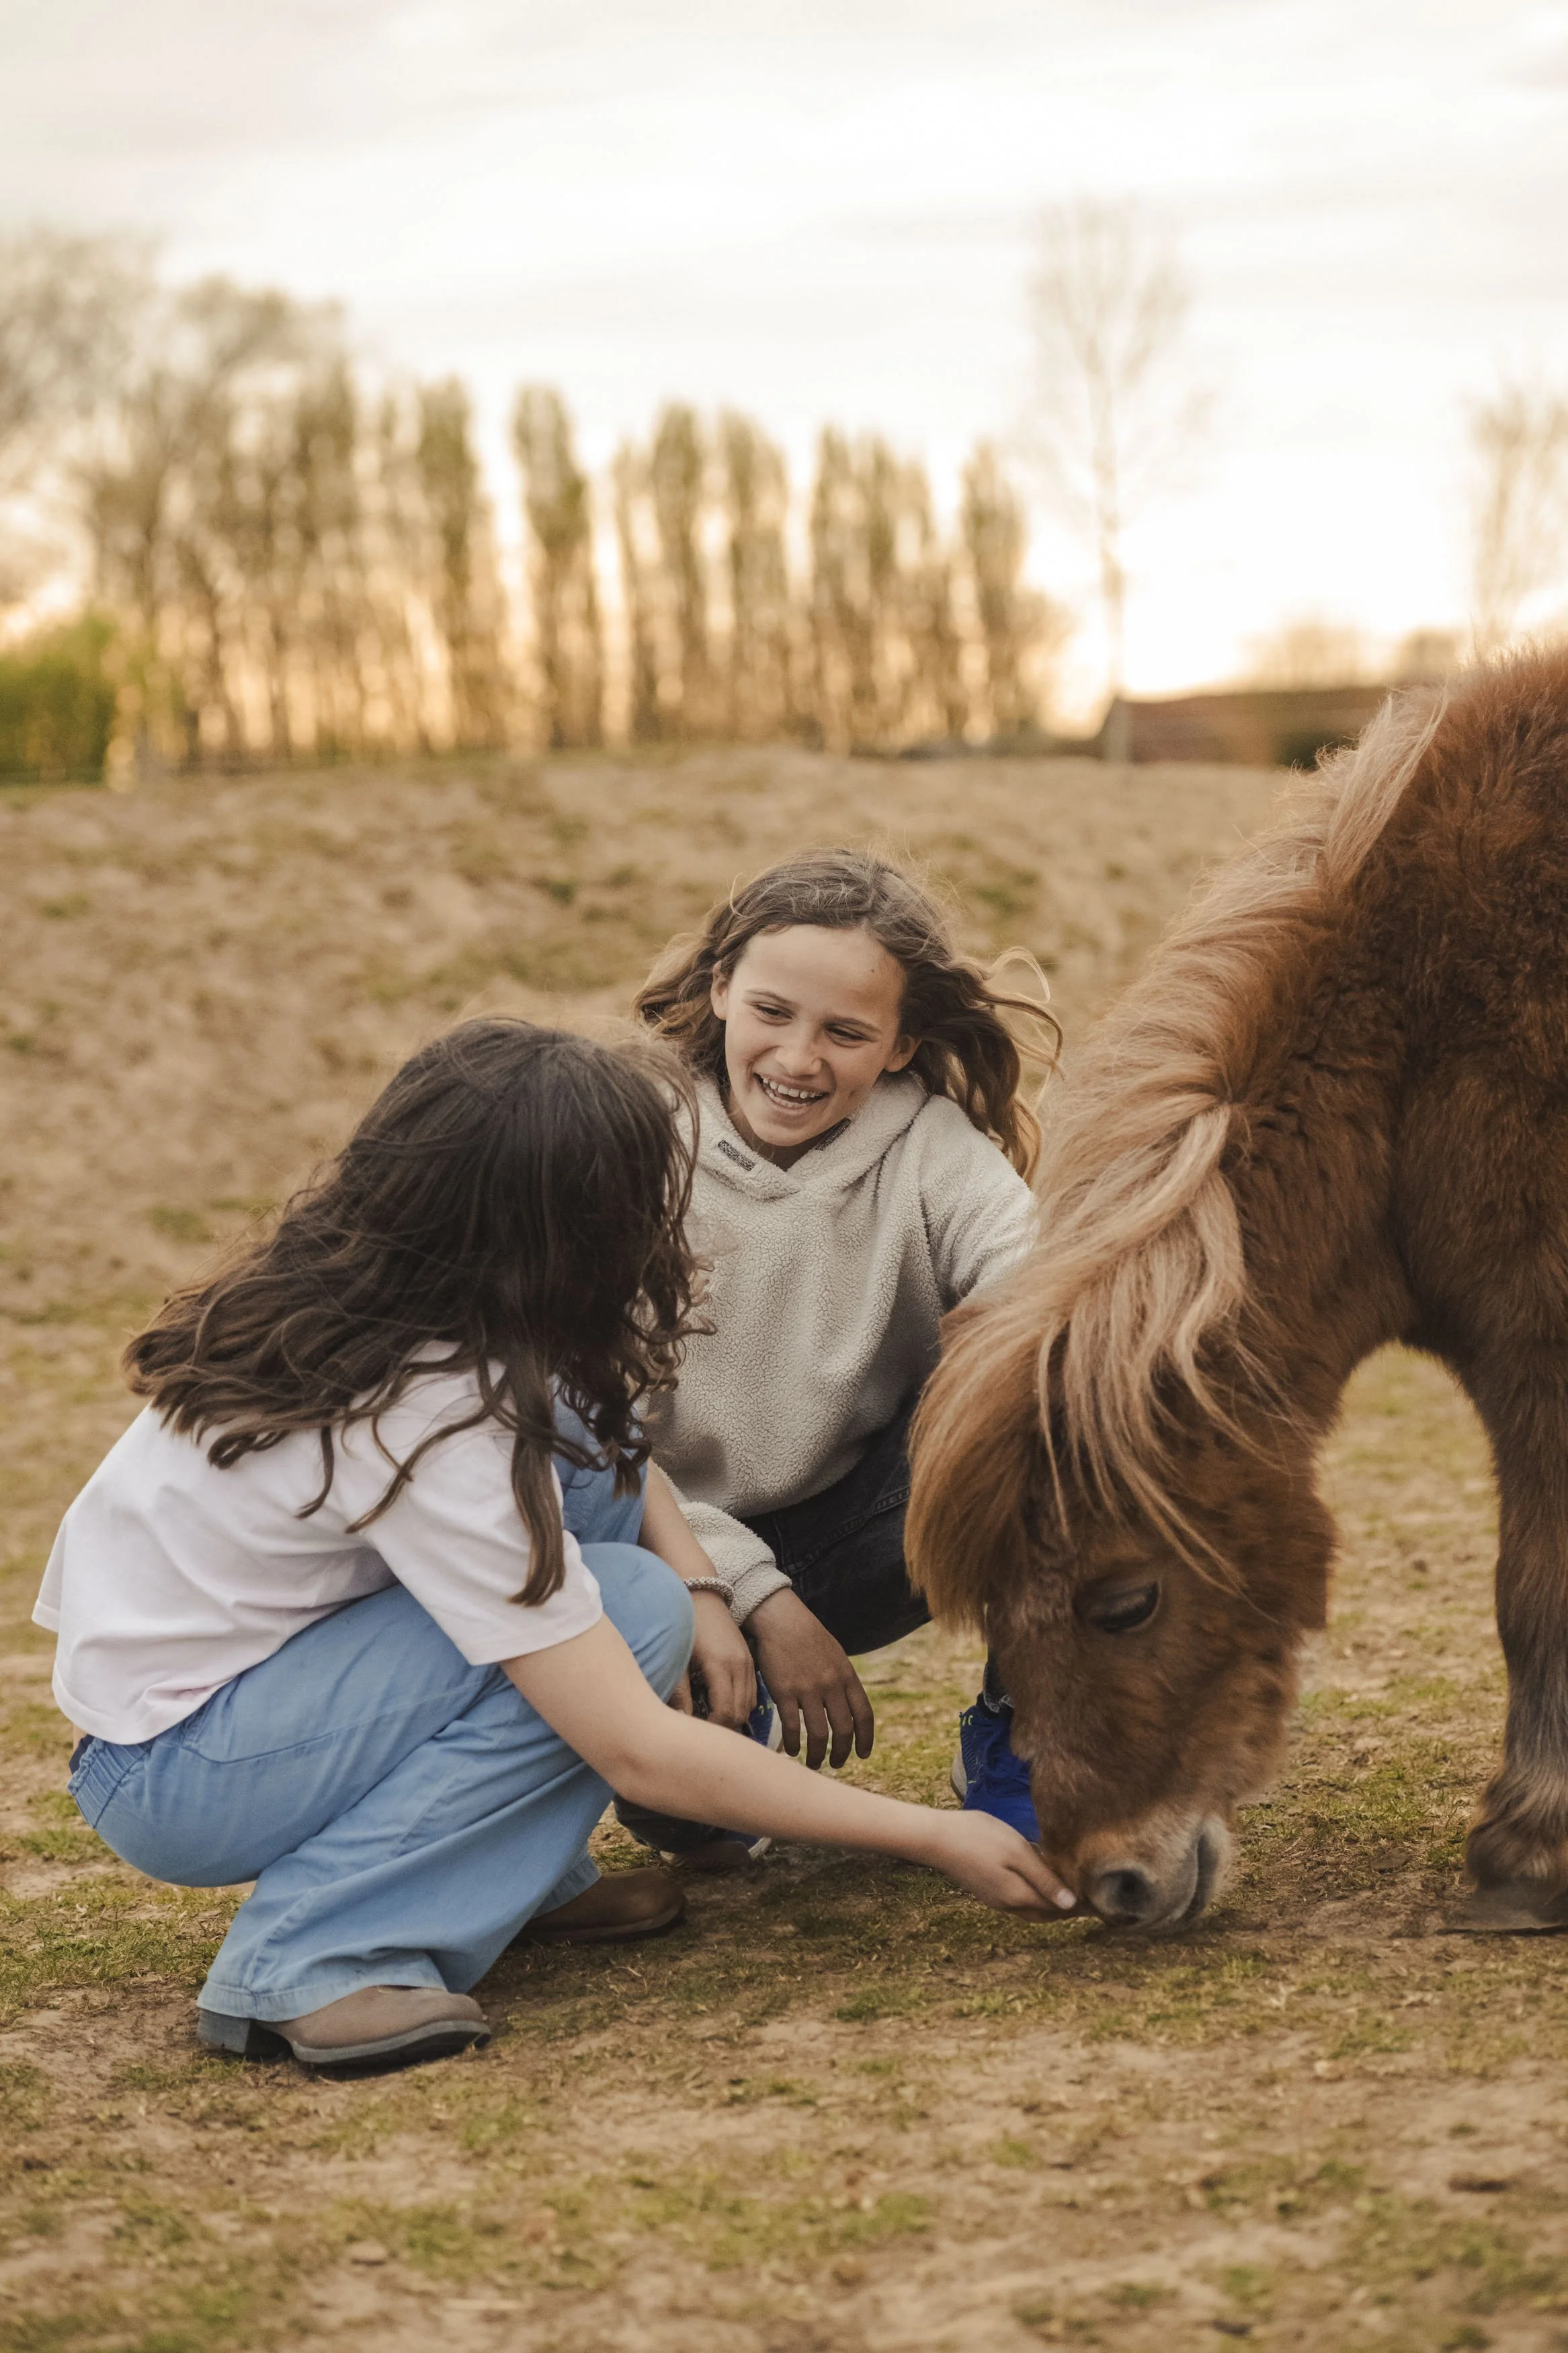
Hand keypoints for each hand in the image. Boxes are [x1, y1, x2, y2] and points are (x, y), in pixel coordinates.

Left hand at [689, 1590, 756, 1729]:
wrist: (702, 1593)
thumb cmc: (686, 1625)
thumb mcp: (680, 1659)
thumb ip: (680, 1692)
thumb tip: (680, 1721)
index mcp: (721, 1666)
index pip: (725, 1712)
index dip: (712, 1728)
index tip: (696, 1731)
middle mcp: (740, 1666)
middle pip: (740, 1713)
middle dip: (723, 1726)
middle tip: (702, 1728)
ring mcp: (747, 1662)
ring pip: (749, 1705)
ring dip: (733, 1716)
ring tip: (711, 1717)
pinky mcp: (749, 1659)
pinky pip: (752, 1692)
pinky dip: (740, 1704)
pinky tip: (722, 1703)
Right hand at [747, 1587, 873, 1770]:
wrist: (781, 1619)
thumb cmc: (808, 1637)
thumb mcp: (835, 1655)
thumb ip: (843, 1681)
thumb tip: (849, 1707)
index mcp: (847, 1676)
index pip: (864, 1715)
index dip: (865, 1739)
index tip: (862, 1754)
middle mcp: (831, 1685)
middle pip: (843, 1730)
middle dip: (841, 1753)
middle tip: (836, 1764)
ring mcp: (808, 1689)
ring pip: (818, 1734)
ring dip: (817, 1755)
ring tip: (813, 1763)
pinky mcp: (784, 1691)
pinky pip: (792, 1727)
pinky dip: (793, 1744)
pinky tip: (791, 1750)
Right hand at [928, 1811, 1076, 1917]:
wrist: (938, 1838)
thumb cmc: (980, 1838)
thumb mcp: (1017, 1852)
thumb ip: (1044, 1879)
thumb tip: (1071, 1904)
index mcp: (1019, 1897)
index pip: (1057, 1908)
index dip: (1078, 1902)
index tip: (1095, 1891)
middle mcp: (1008, 1905)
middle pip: (1045, 1913)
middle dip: (1065, 1907)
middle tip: (1084, 1888)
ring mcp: (995, 1899)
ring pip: (1030, 1908)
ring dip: (1048, 1901)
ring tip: (1065, 1882)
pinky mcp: (986, 1890)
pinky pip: (1017, 1900)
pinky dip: (1033, 1895)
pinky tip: (1037, 1876)